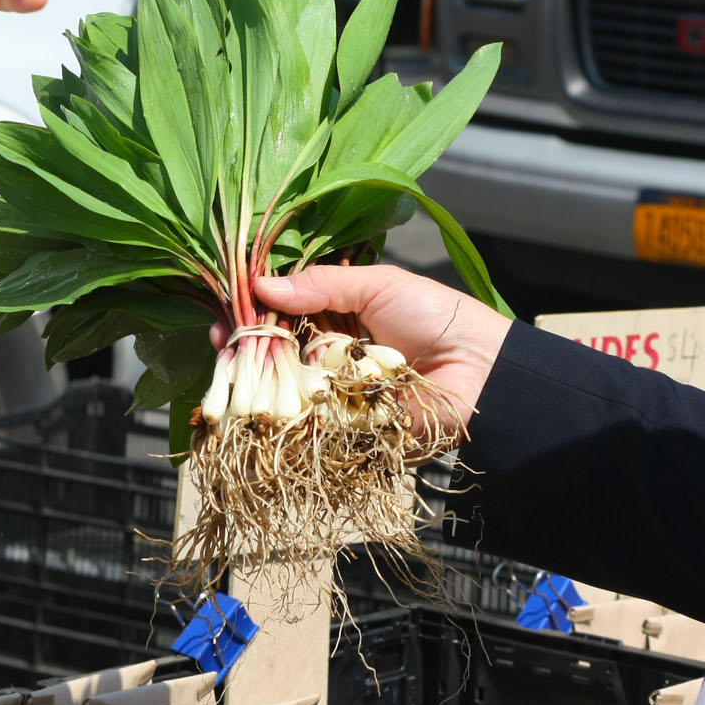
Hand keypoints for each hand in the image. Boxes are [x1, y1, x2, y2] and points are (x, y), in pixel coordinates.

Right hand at [252, 265, 512, 433]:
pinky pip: (307, 416)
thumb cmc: (436, 317)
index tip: (227, 308)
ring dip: (255, 377)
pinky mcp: (344, 421)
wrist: (482, 371)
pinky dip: (282, 412)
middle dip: (246, 343)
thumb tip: (261, 283)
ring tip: (231, 367)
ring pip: (283, 382)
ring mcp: (334, 387)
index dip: (254, 308)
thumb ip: (321, 284)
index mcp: (337, 312)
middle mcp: (330, 349)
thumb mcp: (378, 285)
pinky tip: (255, 402)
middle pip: (275, 346)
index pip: (284, 308)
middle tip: (222, 340)